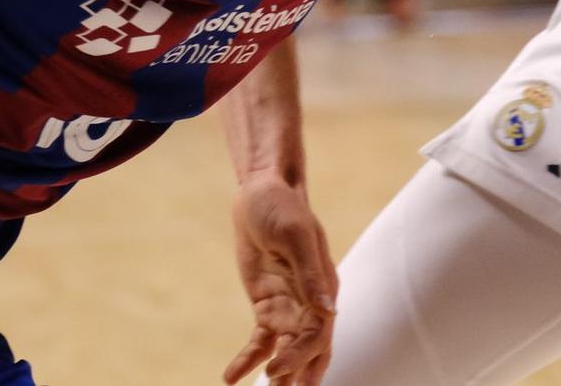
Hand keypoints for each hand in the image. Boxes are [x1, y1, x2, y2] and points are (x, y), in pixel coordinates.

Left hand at [223, 172, 338, 384]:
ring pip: (286, 353)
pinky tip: (231, 378)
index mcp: (325, 288)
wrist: (261, 194)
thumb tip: (328, 309)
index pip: (318, 333)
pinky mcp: (266, 307)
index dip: (301, 355)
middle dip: (300, 377)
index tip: (278, 370)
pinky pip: (260, 341)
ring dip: (280, 377)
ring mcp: (288, 308)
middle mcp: (310, 304)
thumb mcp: (296, 236)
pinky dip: (248, 359)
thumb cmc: (283, 209)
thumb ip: (311, 273)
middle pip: (308, 350)